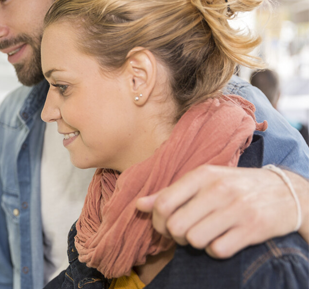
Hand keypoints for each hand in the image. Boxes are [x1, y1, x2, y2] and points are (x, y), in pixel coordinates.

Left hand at [136, 164, 308, 257]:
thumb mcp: (204, 181)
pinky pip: (218, 250)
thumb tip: (139, 205)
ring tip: (205, 235)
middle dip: (175, 236)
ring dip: (196, 244)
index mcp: (202, 175)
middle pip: (175, 226)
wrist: (286, 191)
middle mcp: (218, 190)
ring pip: (194, 239)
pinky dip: (216, 250)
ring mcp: (236, 209)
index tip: (166, 224)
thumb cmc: (236, 186)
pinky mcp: (252, 228)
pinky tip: (223, 240)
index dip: (158, 221)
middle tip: (185, 233)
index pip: (163, 203)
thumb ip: (171, 193)